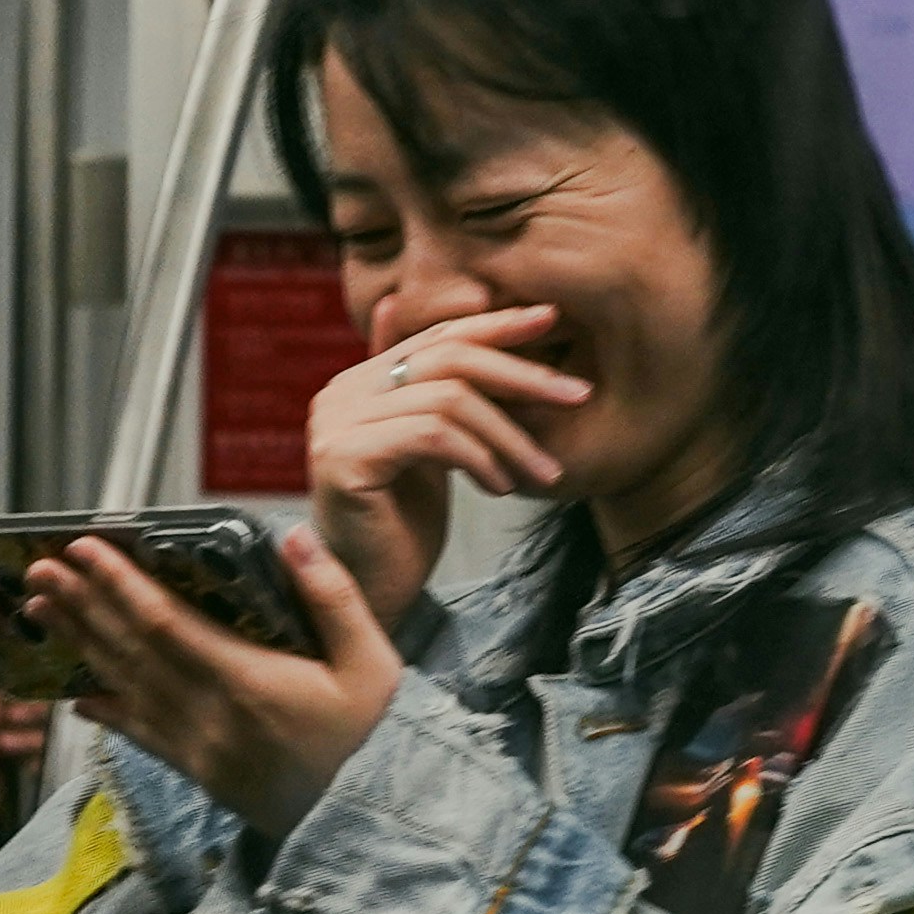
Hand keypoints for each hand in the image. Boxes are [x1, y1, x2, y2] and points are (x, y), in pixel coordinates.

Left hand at [27, 523, 403, 840]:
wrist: (374, 826)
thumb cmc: (377, 739)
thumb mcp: (373, 662)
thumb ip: (332, 597)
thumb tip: (291, 539)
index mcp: (248, 680)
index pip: (165, 623)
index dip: (118, 584)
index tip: (84, 548)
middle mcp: (209, 715)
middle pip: (129, 651)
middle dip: (82, 604)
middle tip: (40, 568)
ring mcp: (198, 748)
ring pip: (125, 688)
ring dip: (80, 646)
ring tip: (42, 610)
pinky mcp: (200, 773)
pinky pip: (140, 736)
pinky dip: (107, 710)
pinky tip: (78, 694)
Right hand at [306, 302, 583, 632]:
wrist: (372, 594)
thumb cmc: (405, 525)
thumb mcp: (434, 448)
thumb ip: (438, 392)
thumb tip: (460, 322)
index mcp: (360, 380)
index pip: (438, 337)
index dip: (498, 325)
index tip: (554, 320)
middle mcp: (340, 392)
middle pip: (448, 359)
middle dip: (522, 375)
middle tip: (578, 396)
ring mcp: (336, 423)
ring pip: (448, 400)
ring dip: (510, 436)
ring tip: (542, 471)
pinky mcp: (342, 457)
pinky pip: (433, 435)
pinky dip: (479, 457)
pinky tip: (501, 487)